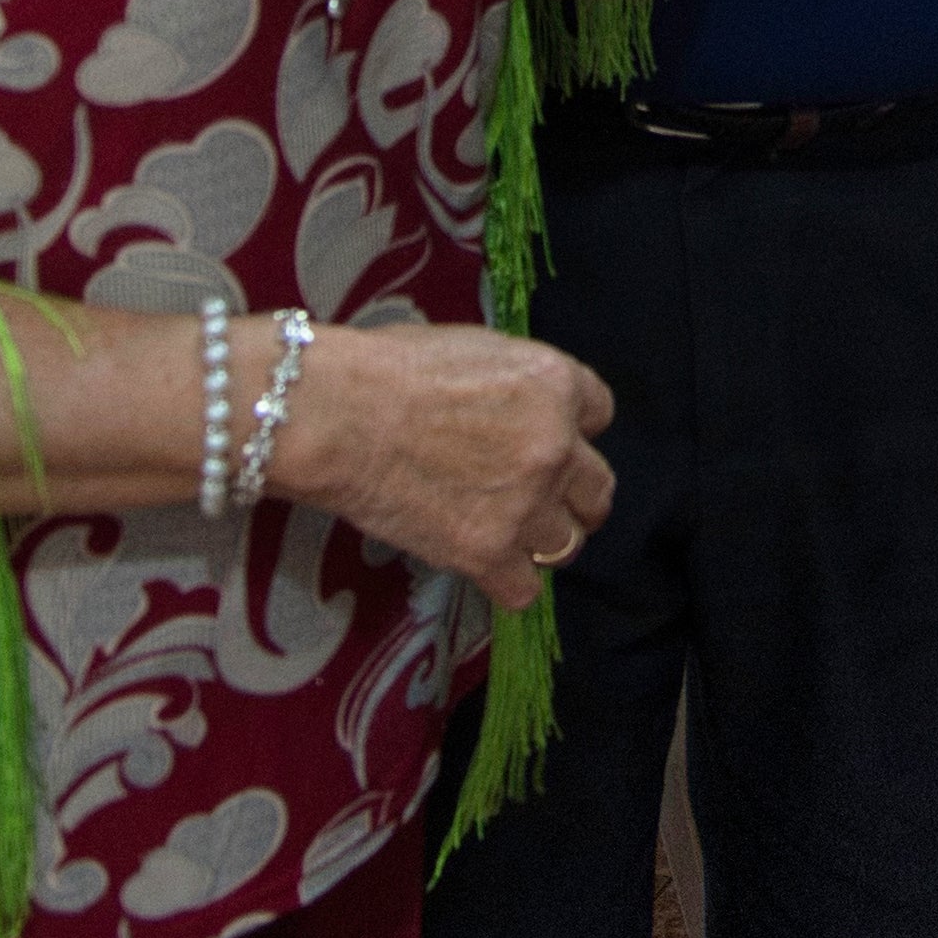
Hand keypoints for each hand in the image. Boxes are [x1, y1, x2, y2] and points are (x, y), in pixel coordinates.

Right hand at [268, 323, 617, 609]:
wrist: (336, 415)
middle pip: (597, 488)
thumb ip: (516, 385)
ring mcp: (524, 503)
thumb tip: (518, 409)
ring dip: (539, 540)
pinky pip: (525, 589)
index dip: (571, 430)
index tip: (549, 439)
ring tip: (503, 532)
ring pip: (566, 543)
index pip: (600, 414)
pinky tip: (483, 564)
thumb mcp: (473, 348)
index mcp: (554, 384)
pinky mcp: (487, 552)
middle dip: (572, 495)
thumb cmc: (385, 371)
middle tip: (539, 498)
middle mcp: (553, 445)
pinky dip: (506, 582)